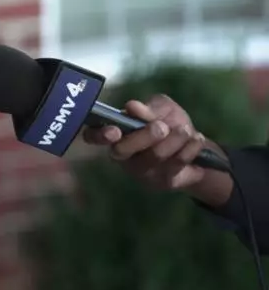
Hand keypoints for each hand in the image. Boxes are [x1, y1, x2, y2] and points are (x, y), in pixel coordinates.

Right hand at [79, 95, 212, 190]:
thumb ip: (148, 108)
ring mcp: (141, 171)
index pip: (93, 136)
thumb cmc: (169, 122)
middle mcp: (123, 155)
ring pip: (152, 156)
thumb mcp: (161, 109)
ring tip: (186, 129)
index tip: (114, 130)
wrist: (195, 145)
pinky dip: (189, 148)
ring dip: (174, 140)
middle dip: (143, 136)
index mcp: (116, 134)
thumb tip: (132, 107)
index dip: (98, 135)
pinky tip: (196, 139)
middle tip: (162, 127)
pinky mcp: (163, 181)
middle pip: (122, 150)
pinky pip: (175, 164)